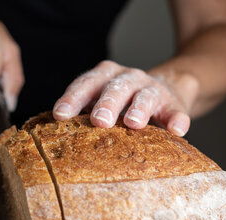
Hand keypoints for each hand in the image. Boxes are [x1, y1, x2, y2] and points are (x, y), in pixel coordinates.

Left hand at [52, 60, 198, 135]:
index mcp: (102, 77)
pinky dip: (176, 119)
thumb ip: (80, 113)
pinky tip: (177, 130)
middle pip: (114, 88)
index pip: (84, 85)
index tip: (60, 115)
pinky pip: (175, 111)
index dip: (72, 99)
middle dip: (105, 104)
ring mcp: (151, 89)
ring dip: (138, 109)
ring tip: (134, 123)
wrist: (165, 90)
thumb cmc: (119, 103)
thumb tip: (48, 136)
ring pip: (144, 96)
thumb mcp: (98, 102)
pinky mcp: (173, 104)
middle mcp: (126, 78)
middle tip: (98, 121)